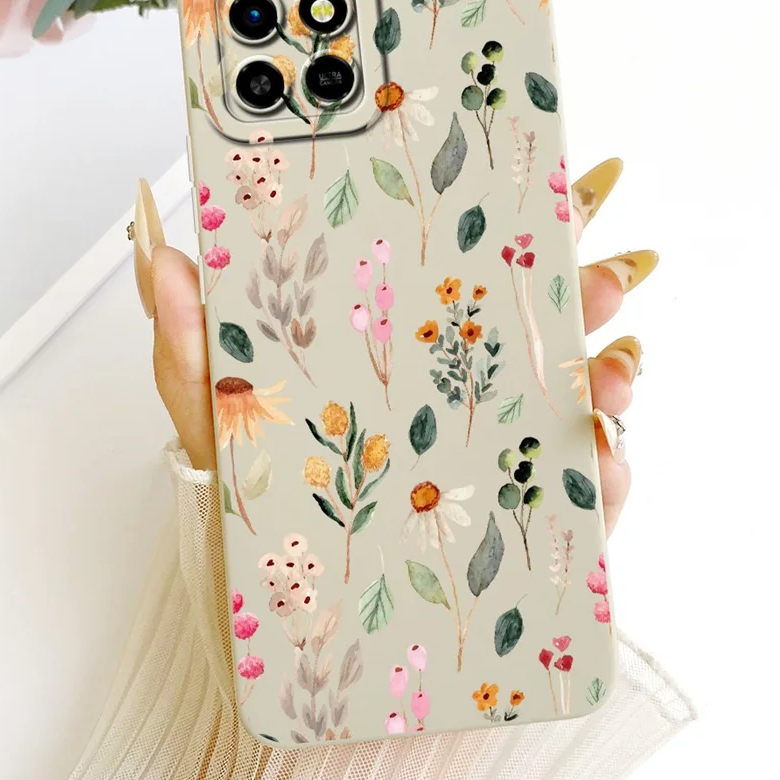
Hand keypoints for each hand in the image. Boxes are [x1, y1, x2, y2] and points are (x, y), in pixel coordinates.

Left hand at [133, 159, 656, 532]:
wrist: (285, 591)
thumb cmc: (255, 482)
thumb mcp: (214, 407)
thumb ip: (191, 338)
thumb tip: (165, 257)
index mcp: (398, 341)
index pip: (468, 270)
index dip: (516, 225)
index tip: (557, 188)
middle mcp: (460, 383)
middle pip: (545, 321)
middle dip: (590, 286)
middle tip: (610, 270)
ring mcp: (500, 446)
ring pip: (581, 397)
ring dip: (614, 375)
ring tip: (611, 375)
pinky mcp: (526, 513)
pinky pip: (584, 492)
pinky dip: (608, 474)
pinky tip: (603, 463)